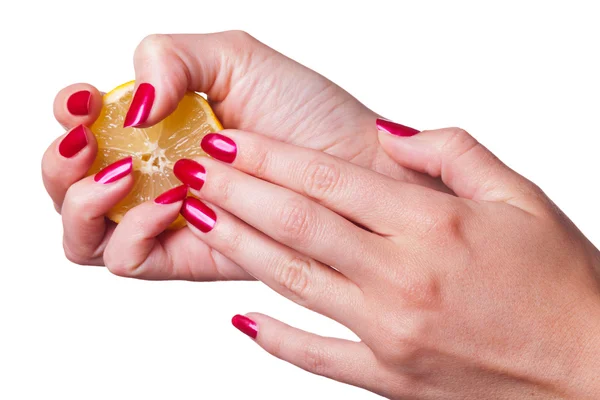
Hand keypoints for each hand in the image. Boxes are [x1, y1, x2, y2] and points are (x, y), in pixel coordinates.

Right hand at [42, 31, 444, 278]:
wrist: (354, 165)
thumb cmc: (306, 112)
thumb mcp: (235, 59)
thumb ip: (170, 58)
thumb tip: (128, 105)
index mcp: (158, 126)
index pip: (86, 126)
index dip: (68, 114)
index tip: (84, 101)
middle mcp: (154, 173)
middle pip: (68, 184)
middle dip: (60, 164)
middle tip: (88, 142)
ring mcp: (167, 218)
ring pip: (84, 231)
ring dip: (82, 201)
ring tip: (125, 172)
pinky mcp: (188, 255)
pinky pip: (128, 259)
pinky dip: (131, 231)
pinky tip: (169, 201)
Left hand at [173, 125, 599, 398]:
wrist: (593, 369)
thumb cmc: (562, 282)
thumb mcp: (520, 196)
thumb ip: (451, 153)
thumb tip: (387, 138)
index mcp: (434, 227)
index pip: (330, 180)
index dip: (271, 157)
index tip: (232, 140)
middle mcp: (403, 279)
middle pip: (298, 224)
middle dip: (238, 191)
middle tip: (195, 168)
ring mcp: (390, 333)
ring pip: (295, 281)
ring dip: (240, 245)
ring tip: (201, 217)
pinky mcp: (389, 377)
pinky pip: (316, 355)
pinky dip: (274, 336)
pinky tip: (240, 315)